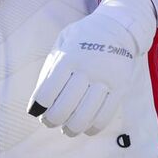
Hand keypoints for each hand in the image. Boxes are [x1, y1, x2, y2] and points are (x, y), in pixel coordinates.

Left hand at [27, 11, 139, 136]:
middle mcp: (87, 69)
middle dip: (52, 120)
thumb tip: (38, 100)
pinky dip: (92, 128)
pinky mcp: (120, 88)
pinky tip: (85, 127)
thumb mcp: (62, 42)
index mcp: (68, 56)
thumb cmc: (83, 38)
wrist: (118, 28)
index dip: (40, 106)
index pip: (48, 91)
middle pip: (65, 107)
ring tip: (66, 129)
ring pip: (85, 116)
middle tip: (48, 122)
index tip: (36, 111)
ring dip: (71, 129)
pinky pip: (105, 117)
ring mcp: (105, 80)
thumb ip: (50, 68)